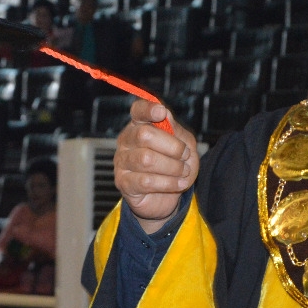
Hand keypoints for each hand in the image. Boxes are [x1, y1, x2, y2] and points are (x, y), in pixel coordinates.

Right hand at [114, 100, 198, 232]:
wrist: (168, 197)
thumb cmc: (174, 165)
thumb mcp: (183, 144)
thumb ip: (175, 130)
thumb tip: (165, 115)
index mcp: (139, 126)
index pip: (138, 111)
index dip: (147, 109)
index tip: (161, 112)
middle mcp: (126, 141)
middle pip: (144, 135)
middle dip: (172, 146)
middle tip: (185, 156)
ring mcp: (122, 162)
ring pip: (147, 160)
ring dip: (173, 167)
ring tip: (184, 172)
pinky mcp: (124, 183)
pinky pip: (146, 181)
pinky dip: (168, 183)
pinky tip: (179, 184)